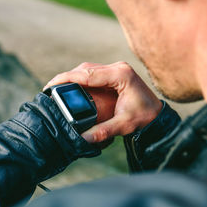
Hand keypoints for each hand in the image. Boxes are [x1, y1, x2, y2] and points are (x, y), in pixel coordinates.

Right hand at [44, 62, 162, 142]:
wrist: (157, 115)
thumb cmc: (145, 117)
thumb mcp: (124, 125)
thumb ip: (104, 131)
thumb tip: (83, 139)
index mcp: (121, 75)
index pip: (88, 74)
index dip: (67, 78)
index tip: (51, 85)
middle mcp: (118, 68)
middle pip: (85, 69)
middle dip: (66, 77)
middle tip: (49, 89)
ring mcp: (117, 69)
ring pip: (88, 69)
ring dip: (73, 78)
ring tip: (56, 88)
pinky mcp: (115, 73)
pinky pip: (93, 73)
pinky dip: (81, 79)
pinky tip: (72, 87)